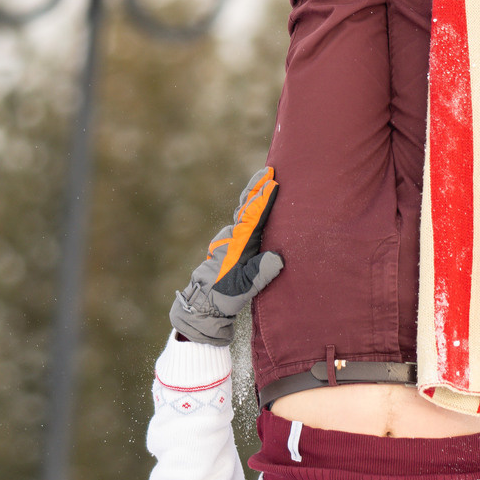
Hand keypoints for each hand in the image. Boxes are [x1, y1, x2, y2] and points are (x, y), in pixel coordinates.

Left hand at [170, 167, 283, 344]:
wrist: (201, 309)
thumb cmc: (221, 299)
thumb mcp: (242, 288)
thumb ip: (259, 273)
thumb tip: (278, 257)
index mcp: (236, 245)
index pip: (252, 216)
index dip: (263, 198)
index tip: (272, 181)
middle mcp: (231, 239)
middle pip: (245, 208)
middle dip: (256, 188)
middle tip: (267, 170)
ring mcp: (228, 243)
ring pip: (242, 216)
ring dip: (253, 200)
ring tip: (265, 185)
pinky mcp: (229, 250)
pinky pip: (242, 227)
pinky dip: (250, 215)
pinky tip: (256, 214)